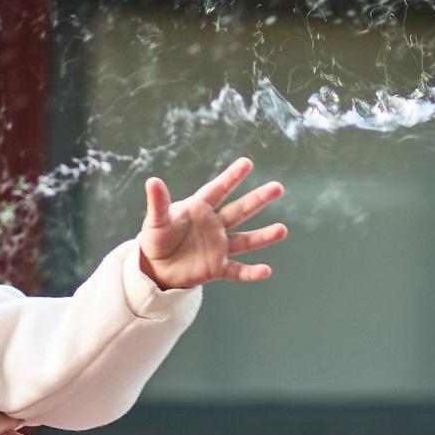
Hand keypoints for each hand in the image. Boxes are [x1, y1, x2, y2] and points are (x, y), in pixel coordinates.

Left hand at [137, 156, 287, 289]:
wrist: (157, 267)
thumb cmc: (157, 239)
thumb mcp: (156, 221)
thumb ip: (158, 202)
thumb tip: (152, 181)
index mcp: (200, 209)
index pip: (218, 190)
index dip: (232, 177)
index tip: (247, 163)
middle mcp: (215, 225)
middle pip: (240, 210)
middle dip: (258, 199)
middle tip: (278, 187)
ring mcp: (219, 246)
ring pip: (245, 240)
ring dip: (263, 236)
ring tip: (282, 230)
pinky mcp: (217, 267)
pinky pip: (237, 270)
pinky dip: (250, 272)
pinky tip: (266, 270)